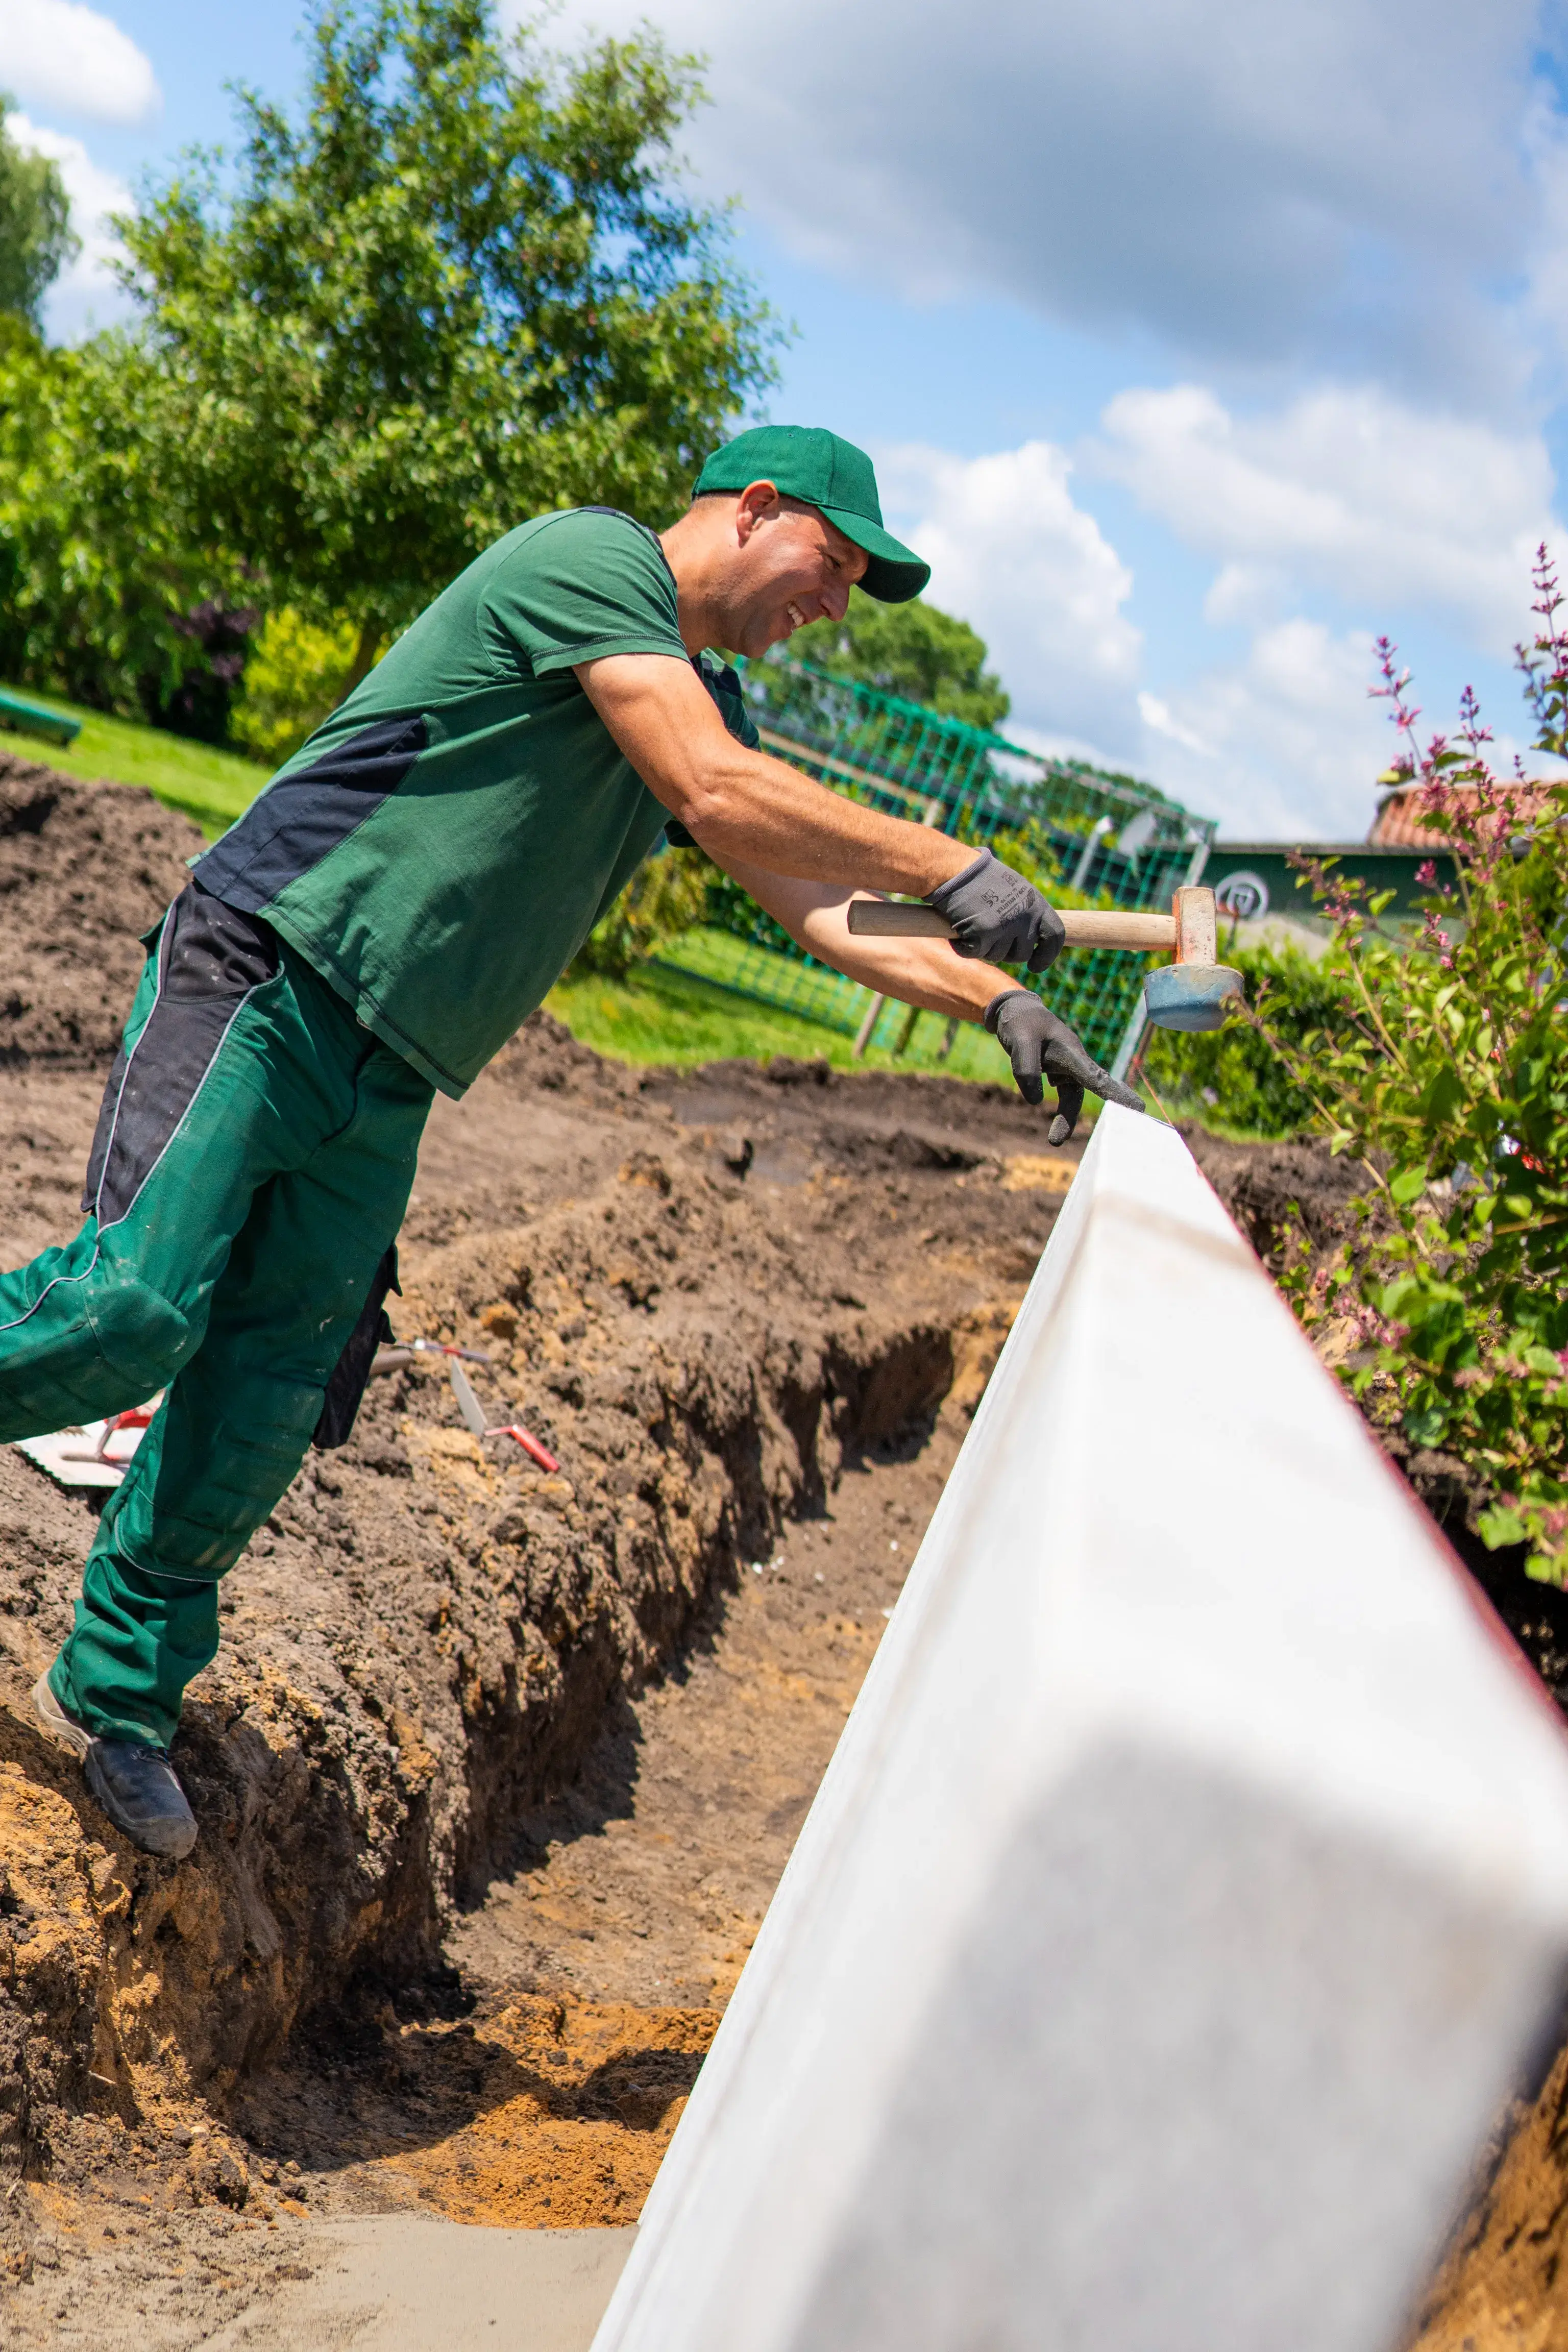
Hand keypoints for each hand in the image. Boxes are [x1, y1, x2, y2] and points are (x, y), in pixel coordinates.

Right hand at [927, 847, 1065, 972]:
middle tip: (990, 938)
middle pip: (1022, 954)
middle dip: (1006, 954)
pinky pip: (974, 953)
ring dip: (984, 947)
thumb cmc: (981, 878)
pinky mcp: (983, 934)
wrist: (955, 869)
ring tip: (973, 923)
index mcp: (1036, 904)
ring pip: (997, 956)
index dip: (1047, 955)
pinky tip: (959, 929)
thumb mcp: (1015, 891)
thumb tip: (1032, 940)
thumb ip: (1026, 914)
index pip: (1055, 936)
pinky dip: (964, 946)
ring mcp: (1004, 927)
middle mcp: (1024, 917)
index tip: (1035, 966)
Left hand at [985, 988, 1145, 1142]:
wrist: (1016, 1012)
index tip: (1136, 1108)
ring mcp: (1068, 1068)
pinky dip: (1062, 1113)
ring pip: (1075, 1097)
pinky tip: (1055, 1132)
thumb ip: (1026, 1068)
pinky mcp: (1058, 1074)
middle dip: (1113, 1104)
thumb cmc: (1021, 1023)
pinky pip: (1065, 1096)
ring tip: (1054, 1141)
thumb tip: (1035, 1101)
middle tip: (1136, 1120)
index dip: (1115, 1093)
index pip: (1096, 1075)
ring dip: (1068, 1119)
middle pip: (1096, 1087)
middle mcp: (1075, 1061)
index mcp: (1071, 1051)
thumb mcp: (1019, 1041)